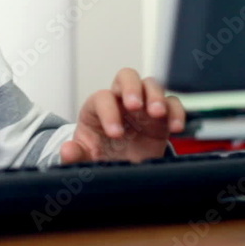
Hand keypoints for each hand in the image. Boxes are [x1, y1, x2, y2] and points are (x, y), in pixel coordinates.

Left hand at [61, 68, 185, 163]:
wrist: (118, 169)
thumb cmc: (99, 156)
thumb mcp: (84, 158)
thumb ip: (75, 155)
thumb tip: (68, 150)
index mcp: (97, 108)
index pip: (102, 98)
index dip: (108, 112)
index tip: (115, 134)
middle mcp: (120, 102)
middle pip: (126, 76)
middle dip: (131, 87)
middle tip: (135, 106)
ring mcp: (143, 107)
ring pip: (152, 85)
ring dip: (156, 96)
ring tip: (158, 114)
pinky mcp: (162, 119)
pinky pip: (173, 104)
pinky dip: (177, 111)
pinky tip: (176, 127)